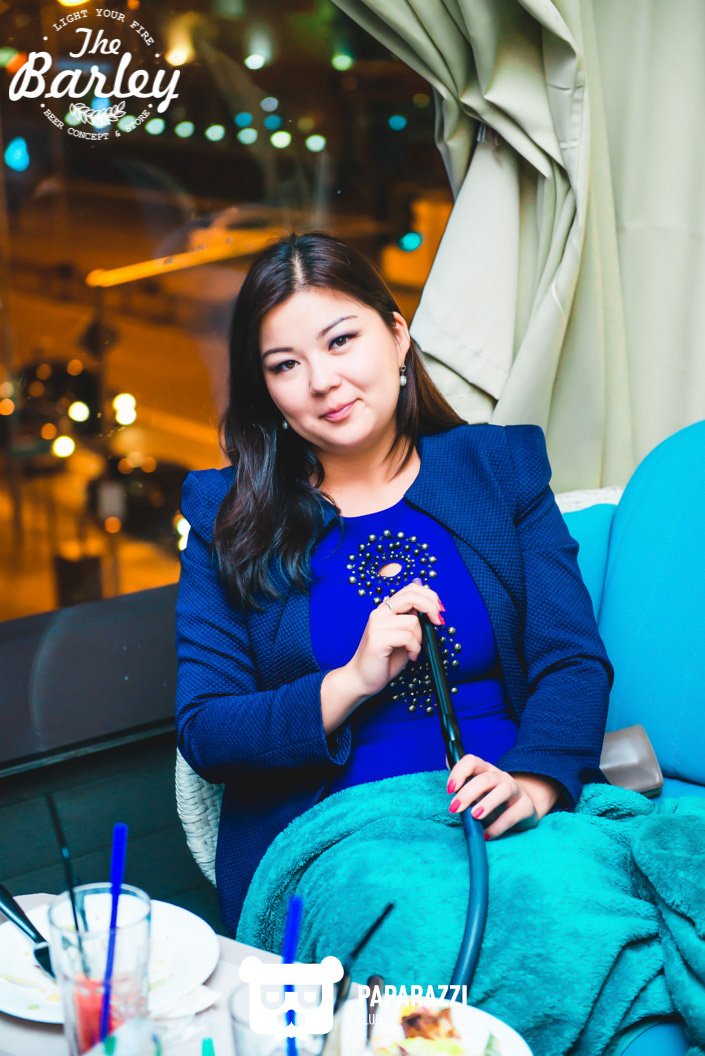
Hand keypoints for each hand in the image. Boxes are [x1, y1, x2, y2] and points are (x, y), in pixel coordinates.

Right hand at [346, 579, 443, 698]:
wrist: (363, 678)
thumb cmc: (386, 659)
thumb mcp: (404, 635)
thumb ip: (413, 619)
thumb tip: (431, 605)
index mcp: (386, 609)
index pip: (410, 589)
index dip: (429, 595)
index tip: (440, 610)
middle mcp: (379, 613)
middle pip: (411, 596)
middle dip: (431, 607)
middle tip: (439, 622)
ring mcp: (377, 625)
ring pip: (413, 621)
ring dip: (420, 638)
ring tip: (415, 650)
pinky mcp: (377, 639)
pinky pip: (407, 637)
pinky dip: (415, 648)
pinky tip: (411, 656)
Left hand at [446, 755, 557, 838]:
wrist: (523, 808)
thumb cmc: (492, 797)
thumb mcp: (477, 788)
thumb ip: (462, 777)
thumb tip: (447, 758)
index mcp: (485, 770)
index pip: (472, 761)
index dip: (459, 772)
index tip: (449, 789)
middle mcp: (500, 776)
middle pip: (485, 778)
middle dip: (468, 792)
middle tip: (455, 808)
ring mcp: (515, 790)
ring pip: (503, 790)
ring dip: (487, 803)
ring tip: (475, 816)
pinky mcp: (526, 807)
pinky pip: (512, 815)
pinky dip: (498, 826)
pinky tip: (487, 834)